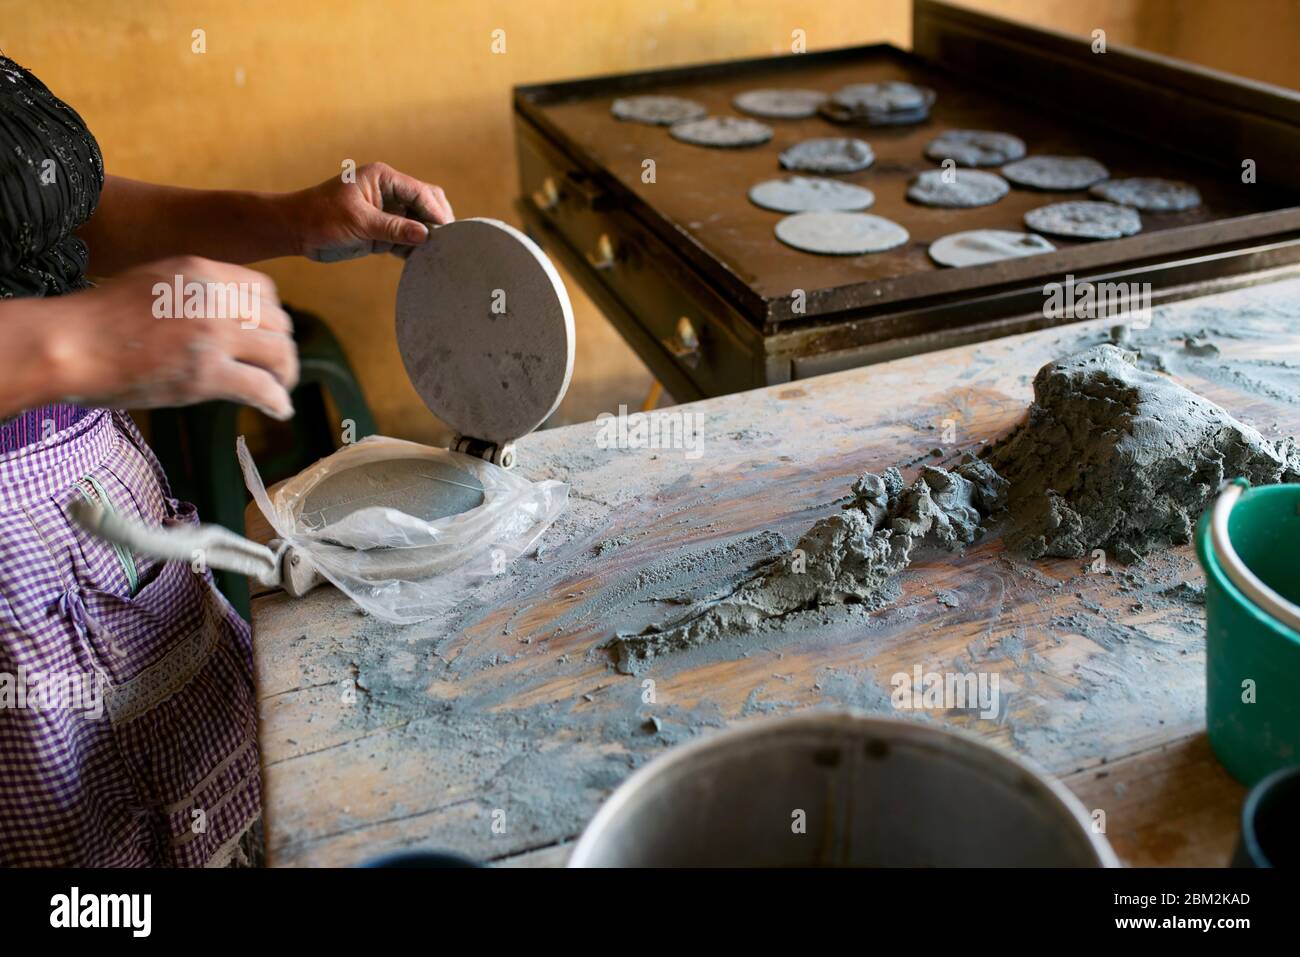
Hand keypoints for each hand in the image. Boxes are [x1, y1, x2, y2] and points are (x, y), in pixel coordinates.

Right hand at [37, 257, 297, 418]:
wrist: (67, 344)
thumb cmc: (99, 321)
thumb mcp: (154, 284)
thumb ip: (193, 295)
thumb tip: (224, 319)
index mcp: (200, 271)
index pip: (263, 290)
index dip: (272, 316)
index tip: (268, 334)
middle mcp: (213, 298)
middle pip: (277, 322)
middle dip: (282, 347)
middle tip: (278, 368)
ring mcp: (212, 335)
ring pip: (278, 354)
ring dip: (285, 374)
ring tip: (280, 389)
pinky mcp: (206, 373)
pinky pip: (262, 387)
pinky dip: (277, 401)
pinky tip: (279, 409)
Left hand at [288, 162, 454, 262]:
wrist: (295, 230)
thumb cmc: (320, 217)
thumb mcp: (359, 222)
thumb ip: (393, 228)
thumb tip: (425, 235)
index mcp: (383, 178)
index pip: (420, 192)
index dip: (435, 212)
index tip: (447, 233)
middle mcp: (389, 192)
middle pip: (425, 203)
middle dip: (436, 222)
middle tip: (448, 244)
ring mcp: (386, 212)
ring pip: (418, 222)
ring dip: (426, 237)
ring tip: (439, 255)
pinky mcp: (382, 230)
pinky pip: (406, 238)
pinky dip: (414, 249)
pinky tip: (422, 261)